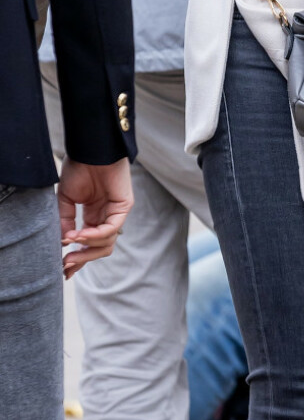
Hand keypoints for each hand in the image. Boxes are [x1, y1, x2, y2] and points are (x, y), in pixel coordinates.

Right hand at [58, 158, 132, 277]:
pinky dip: (94, 234)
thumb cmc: (78, 169)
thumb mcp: (66, 199)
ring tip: (69, 243)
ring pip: (107, 242)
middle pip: (99, 248)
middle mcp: (106, 217)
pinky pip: (111, 229)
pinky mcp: (124, 207)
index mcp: (93, 216)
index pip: (89, 244)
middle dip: (82, 258)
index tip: (63, 269)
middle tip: (66, 265)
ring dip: (86, 246)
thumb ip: (65, 221)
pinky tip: (79, 234)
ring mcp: (116, 213)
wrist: (89, 150)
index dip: (77, 257)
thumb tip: (63, 242)